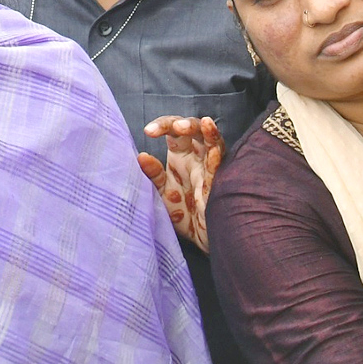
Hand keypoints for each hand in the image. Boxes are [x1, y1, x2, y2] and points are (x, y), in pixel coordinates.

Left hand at [138, 115, 224, 253]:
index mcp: (180, 157)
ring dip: (207, 132)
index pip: (173, 132)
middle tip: (176, 127)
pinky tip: (214, 148)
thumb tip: (141, 157)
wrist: (202, 240)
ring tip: (200, 124)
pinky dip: (217, 154)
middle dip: (184, 124)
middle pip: (193, 129)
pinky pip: (221, 166)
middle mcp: (196, 158)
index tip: (148, 131)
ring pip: (213, 141)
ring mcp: (209, 169)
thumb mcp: (162, 194)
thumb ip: (152, 176)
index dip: (163, 125)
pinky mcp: (219, 184)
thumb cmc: (183, 214)